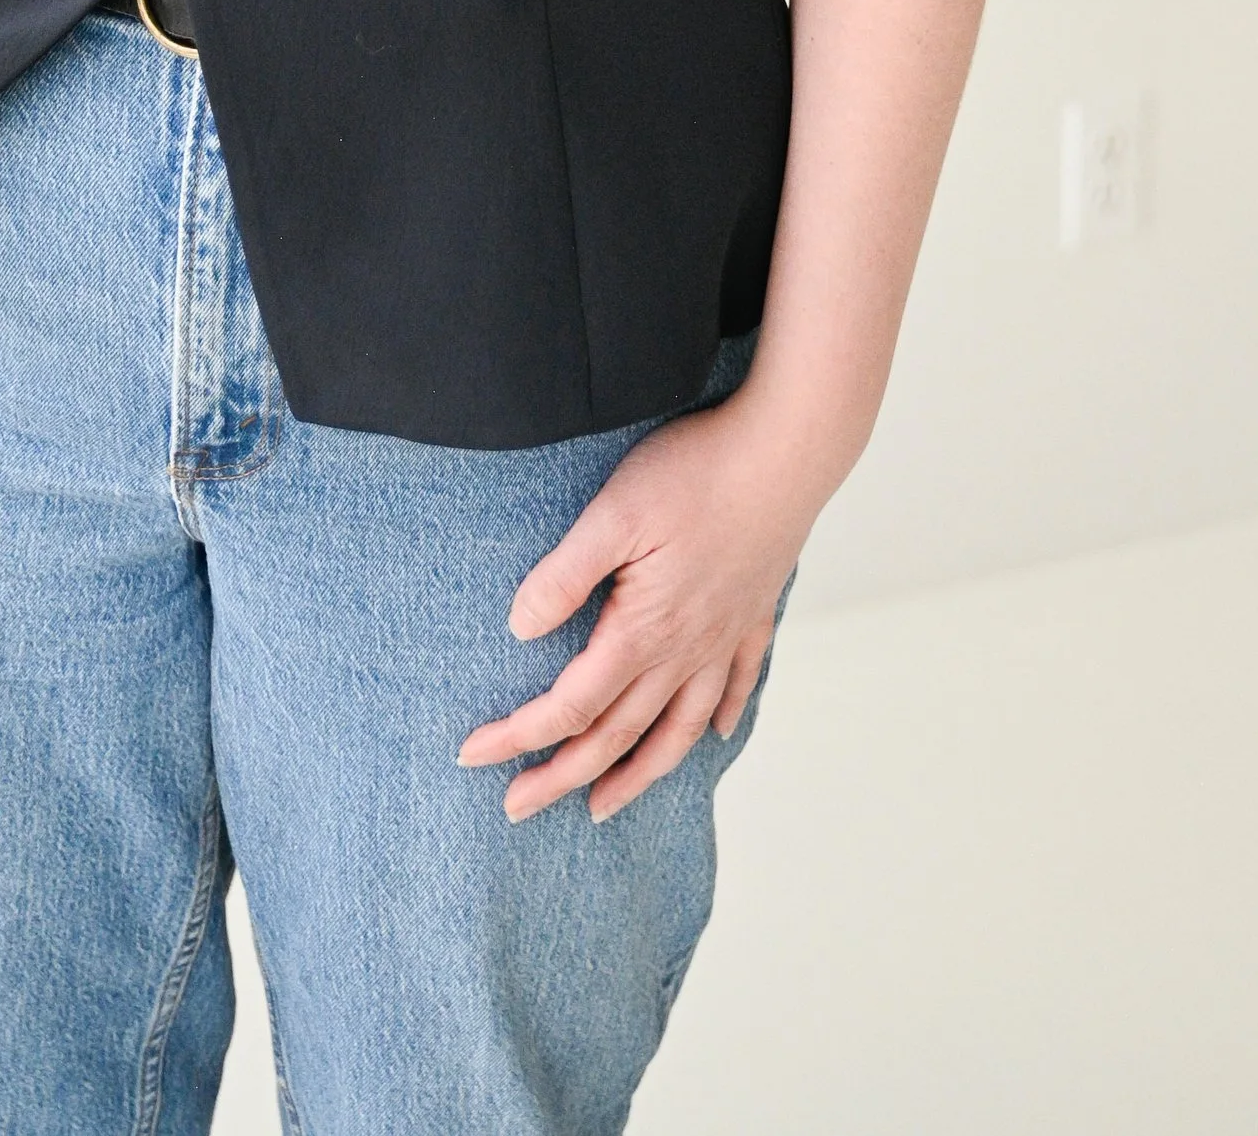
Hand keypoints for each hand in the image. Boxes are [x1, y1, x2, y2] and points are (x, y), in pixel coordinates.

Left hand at [458, 393, 821, 822]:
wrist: (787, 449)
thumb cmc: (696, 472)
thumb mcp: (613, 513)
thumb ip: (564, 576)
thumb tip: (521, 630)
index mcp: (644, 630)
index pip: (571, 704)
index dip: (519, 734)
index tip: (471, 755)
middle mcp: (687, 649)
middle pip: (616, 734)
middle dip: (561, 775)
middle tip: (515, 808)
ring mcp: (725, 636)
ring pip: (679, 729)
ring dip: (637, 773)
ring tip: (603, 806)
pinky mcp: (753, 611)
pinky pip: (739, 683)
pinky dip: (724, 717)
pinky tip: (716, 736)